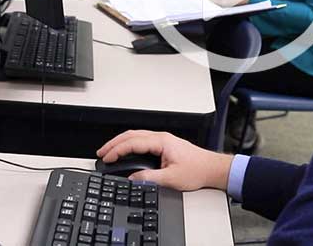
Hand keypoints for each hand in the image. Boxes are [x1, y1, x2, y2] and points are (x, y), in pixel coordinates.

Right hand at [96, 130, 233, 191]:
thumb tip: (133, 178)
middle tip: (101, 152)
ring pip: (136, 136)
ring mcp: (163, 140)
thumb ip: (149, 177)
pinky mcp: (164, 145)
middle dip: (114, 143)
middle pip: (132, 135)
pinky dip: (130, 144)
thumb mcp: (171, 178)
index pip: (133, 142)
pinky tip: (125, 152)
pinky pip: (142, 140)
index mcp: (161, 141)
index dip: (117, 150)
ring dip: (121, 143)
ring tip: (109, 152)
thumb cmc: (197, 169)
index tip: (106, 157)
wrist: (211, 168)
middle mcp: (161, 137)